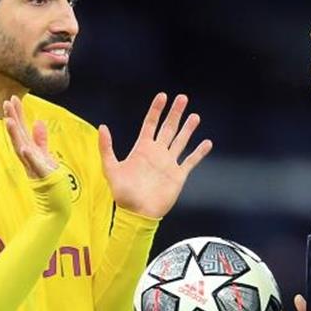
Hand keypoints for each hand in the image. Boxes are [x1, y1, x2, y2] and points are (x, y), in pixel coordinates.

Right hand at [3, 95, 57, 178]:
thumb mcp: (44, 155)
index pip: (22, 129)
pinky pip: (34, 165)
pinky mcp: (41, 176)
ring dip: (14, 135)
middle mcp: (27, 157)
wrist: (53, 201)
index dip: (17, 114)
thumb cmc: (48, 178)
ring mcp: (32, 166)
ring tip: (8, 121)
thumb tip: (39, 122)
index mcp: (29, 150)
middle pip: (18, 136)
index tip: (13, 98)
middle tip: (6, 103)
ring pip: (21, 149)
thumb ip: (40, 140)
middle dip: (12, 119)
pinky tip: (24, 148)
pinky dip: (29, 157)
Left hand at [99, 93, 212, 218]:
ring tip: (195, 116)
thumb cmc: (123, 193)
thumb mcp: (111, 169)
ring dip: (188, 129)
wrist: (138, 213)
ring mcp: (169, 163)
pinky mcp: (178, 175)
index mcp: (142, 148)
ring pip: (181, 141)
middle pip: (168, 128)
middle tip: (182, 98)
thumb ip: (107, 148)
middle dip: (175, 113)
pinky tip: (207, 143)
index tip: (162, 96)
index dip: (156, 110)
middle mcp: (157, 153)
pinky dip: (199, 152)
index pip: (150, 124)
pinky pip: (191, 161)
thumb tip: (103, 127)